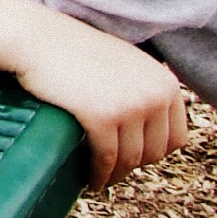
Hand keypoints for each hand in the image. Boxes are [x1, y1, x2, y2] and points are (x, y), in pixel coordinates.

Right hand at [8, 10, 191, 190]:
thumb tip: (152, 128)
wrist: (39, 39)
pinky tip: (89, 179)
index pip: (177, 137)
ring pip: (131, 159)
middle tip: (112, 169)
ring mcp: (131, 106)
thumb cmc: (76, 51)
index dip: (153, 152)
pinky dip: (98, 174)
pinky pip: (106, 158)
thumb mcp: (125, 63)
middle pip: (155, 152)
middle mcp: (155, 94)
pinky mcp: (103, 116)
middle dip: (133, 164)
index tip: (132, 155)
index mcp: (166, 82)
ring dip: (115, 175)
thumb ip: (145, 87)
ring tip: (101, 178)